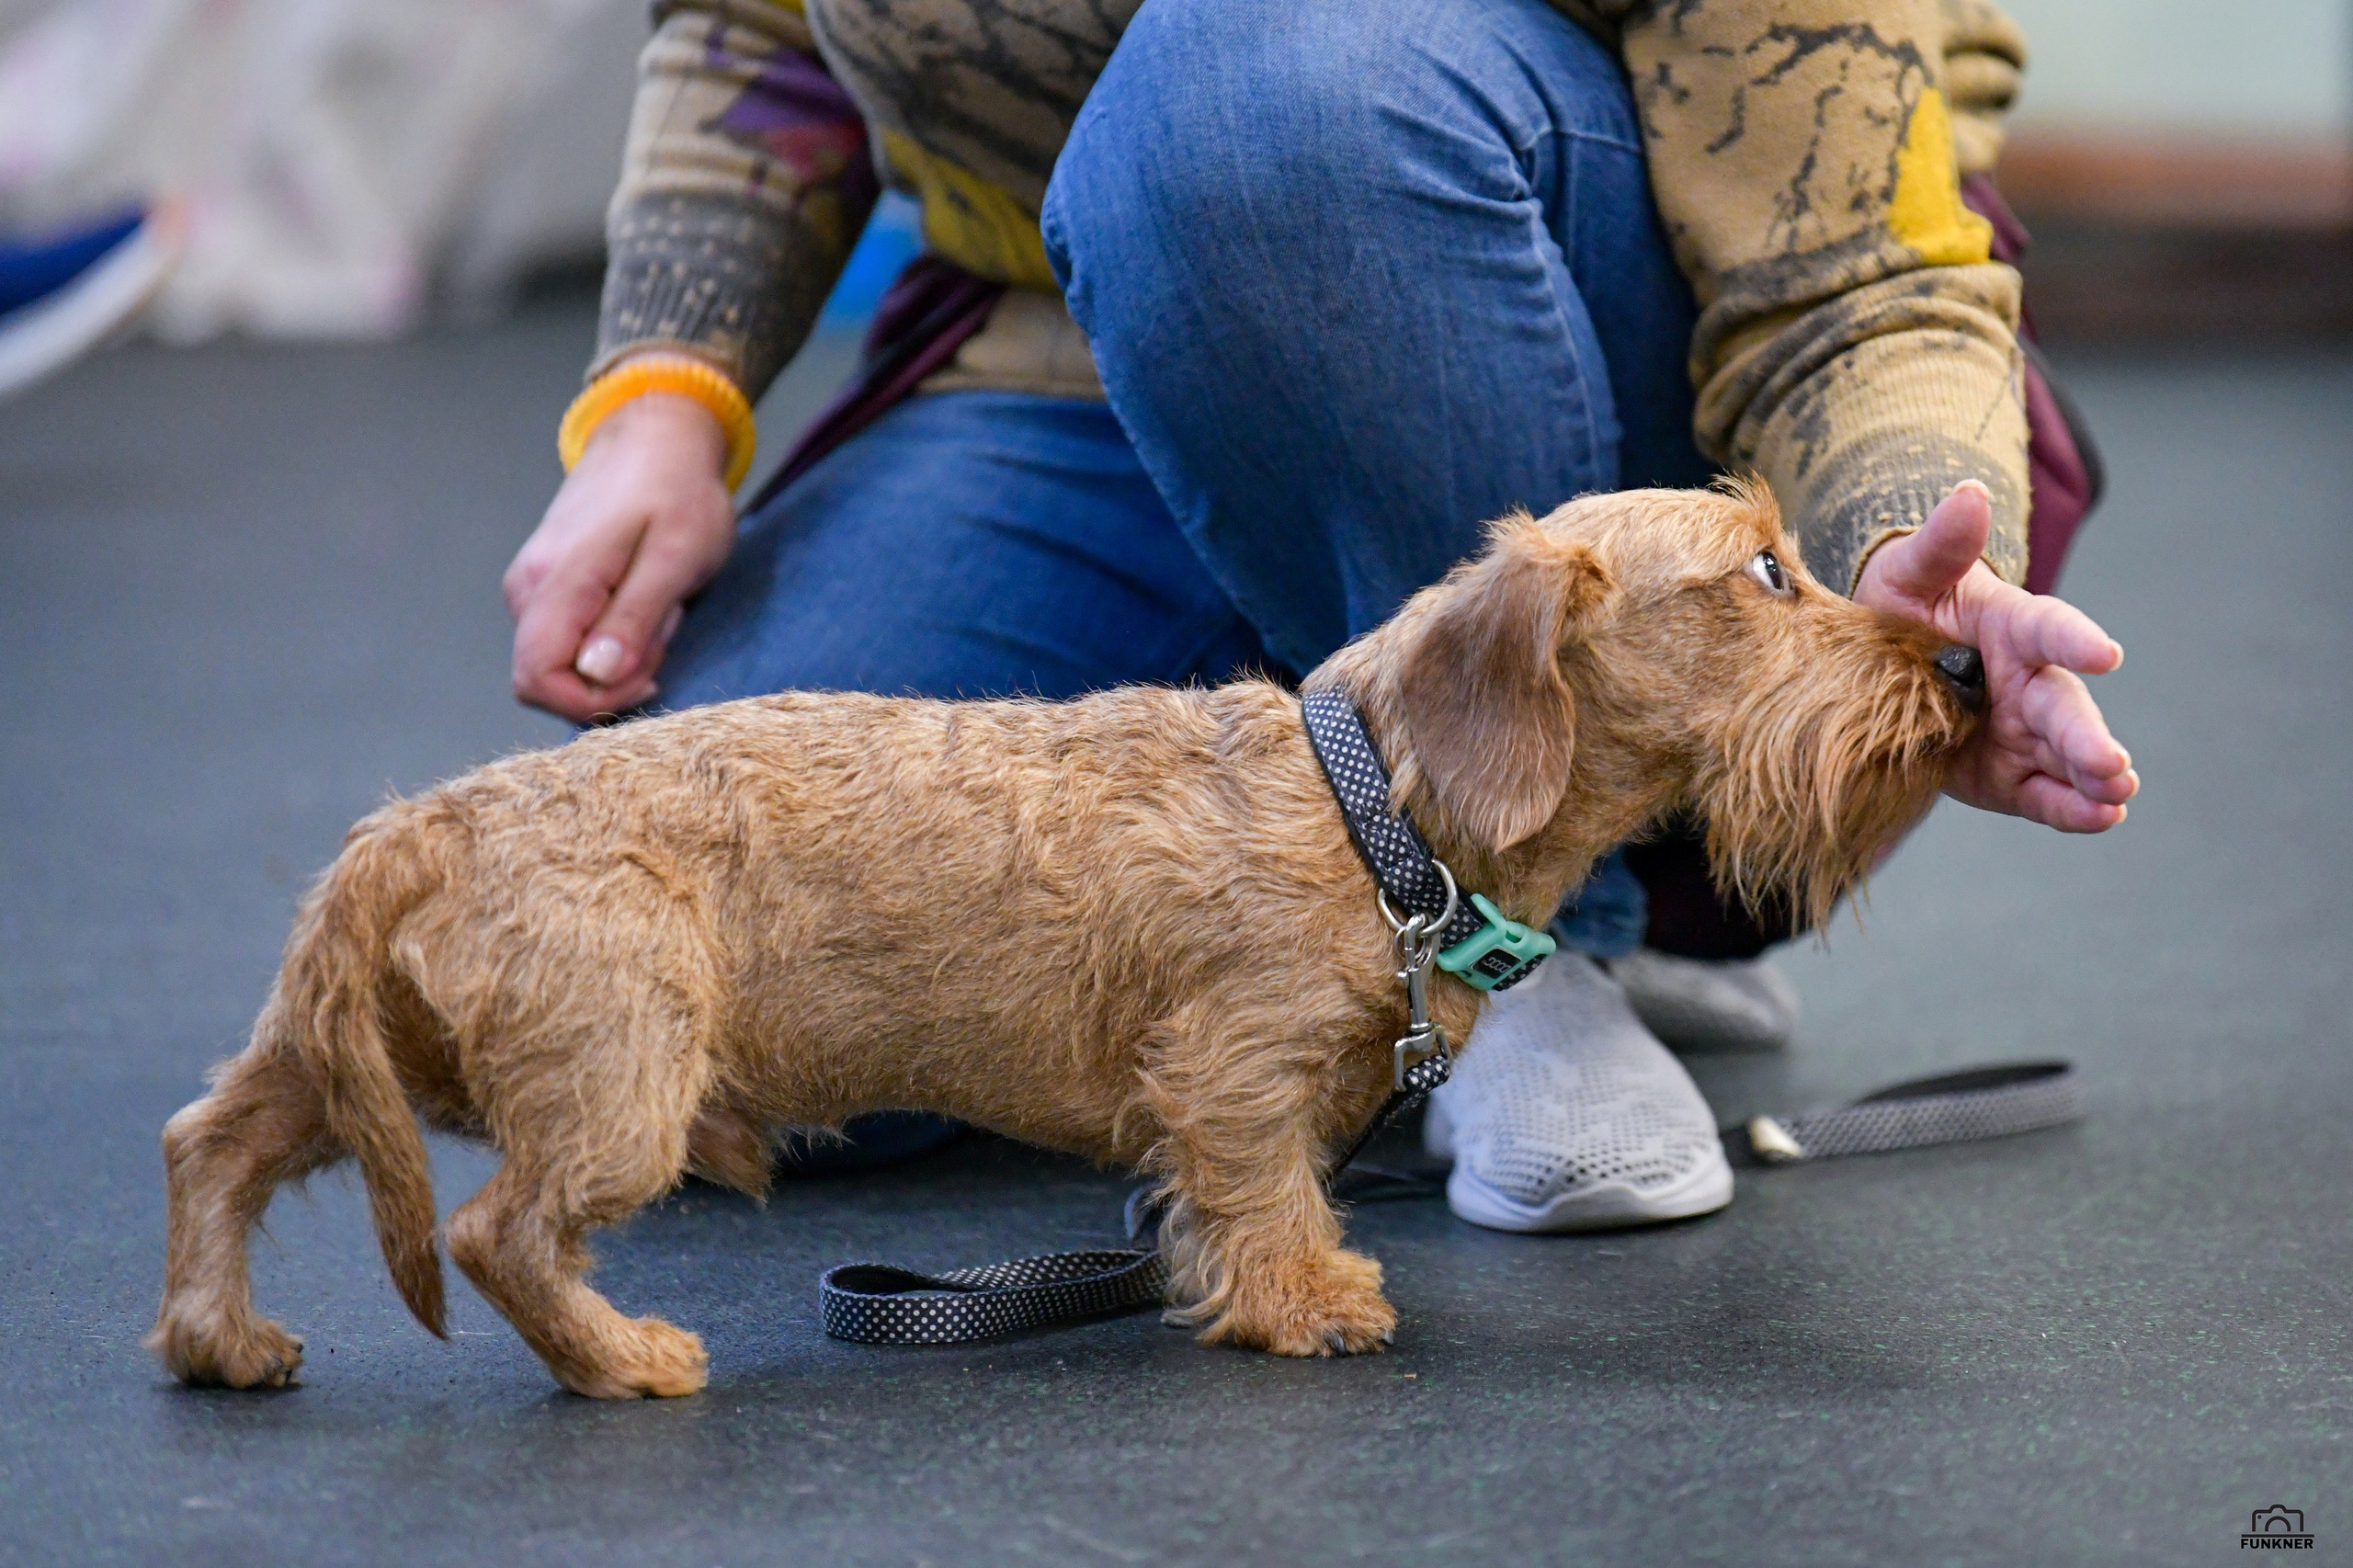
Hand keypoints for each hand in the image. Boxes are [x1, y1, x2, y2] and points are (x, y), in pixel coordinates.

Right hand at [504, 387, 737, 720]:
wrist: (655, 438)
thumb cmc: (676, 492)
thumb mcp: (677, 558)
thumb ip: (634, 619)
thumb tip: (595, 675)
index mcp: (555, 581)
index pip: (537, 679)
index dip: (593, 699)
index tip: (649, 675)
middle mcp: (527, 588)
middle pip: (549, 678)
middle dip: (613, 676)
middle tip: (664, 628)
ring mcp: (531, 586)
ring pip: (564, 661)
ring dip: (620, 653)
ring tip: (660, 603)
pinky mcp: (545, 586)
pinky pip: (571, 638)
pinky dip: (614, 635)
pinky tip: (645, 599)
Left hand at [1853, 480, 2138, 831]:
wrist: (1882, 658)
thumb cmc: (1905, 601)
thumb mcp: (1910, 571)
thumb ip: (1941, 543)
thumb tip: (1969, 494)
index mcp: (2012, 626)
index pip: (2049, 629)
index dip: (2076, 641)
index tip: (2106, 653)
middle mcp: (2028, 681)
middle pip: (2063, 708)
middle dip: (2087, 737)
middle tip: (2112, 763)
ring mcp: (2020, 731)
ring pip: (2064, 757)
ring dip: (2090, 778)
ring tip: (2116, 795)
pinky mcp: (2006, 774)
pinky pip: (2040, 793)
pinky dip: (2068, 809)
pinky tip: (2099, 819)